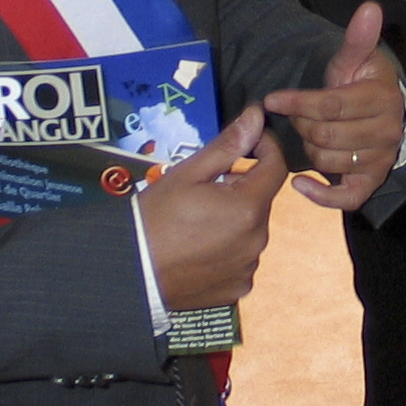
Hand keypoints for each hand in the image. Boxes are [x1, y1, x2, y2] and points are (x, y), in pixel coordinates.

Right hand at [141, 105, 286, 309]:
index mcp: (248, 208)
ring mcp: (248, 267)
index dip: (266, 148)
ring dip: (234, 221)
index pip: (276, 168)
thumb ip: (227, 146)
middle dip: (241, 189)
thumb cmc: (154, 218)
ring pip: (250, 231)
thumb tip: (256, 117)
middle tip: (206, 188)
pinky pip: (240, 259)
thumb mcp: (187, 174)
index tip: (251, 141)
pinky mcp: (237, 288)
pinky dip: (227, 250)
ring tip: (196, 222)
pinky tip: (198, 248)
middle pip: (260, 201)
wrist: (129, 271)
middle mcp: (256, 240)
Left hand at [262, 1, 403, 210]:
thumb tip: (370, 7)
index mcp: (383, 98)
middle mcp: (388, 132)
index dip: (298, 102)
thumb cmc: (359, 83)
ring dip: (308, 148)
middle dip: (302, 125)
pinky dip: (321, 196)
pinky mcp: (373, 182)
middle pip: (324, 135)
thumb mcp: (355, 59)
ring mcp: (382, 159)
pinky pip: (347, 199)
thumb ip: (358, 37)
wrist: (378, 112)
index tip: (271, 99)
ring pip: (327, 161)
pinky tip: (301, 184)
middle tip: (298, 116)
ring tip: (309, 134)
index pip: (331, 105)